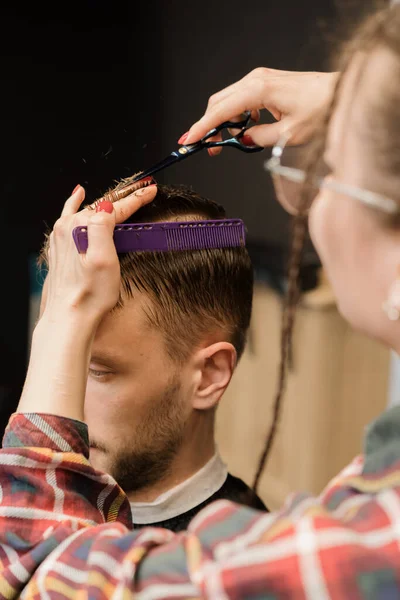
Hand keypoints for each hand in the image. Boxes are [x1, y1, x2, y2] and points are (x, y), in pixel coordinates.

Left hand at [41, 183, 156, 326]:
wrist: (68, 318)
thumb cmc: (89, 295)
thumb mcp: (103, 260)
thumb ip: (102, 228)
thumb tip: (106, 206)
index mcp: (79, 228)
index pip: (114, 208)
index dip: (136, 199)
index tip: (151, 190)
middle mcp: (66, 228)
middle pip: (101, 206)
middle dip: (124, 197)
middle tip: (143, 189)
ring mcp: (61, 238)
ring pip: (87, 210)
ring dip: (106, 202)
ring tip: (122, 192)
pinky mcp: (59, 248)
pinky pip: (68, 216)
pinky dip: (74, 203)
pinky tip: (77, 195)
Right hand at [183, 68, 338, 151]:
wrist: (341, 93)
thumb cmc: (322, 111)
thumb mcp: (289, 134)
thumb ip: (259, 138)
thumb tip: (242, 139)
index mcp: (259, 89)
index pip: (220, 110)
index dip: (202, 128)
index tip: (188, 142)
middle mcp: (256, 79)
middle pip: (219, 102)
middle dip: (208, 126)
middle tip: (206, 149)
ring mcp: (261, 79)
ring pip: (228, 100)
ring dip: (221, 122)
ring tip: (221, 144)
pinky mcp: (266, 83)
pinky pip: (241, 99)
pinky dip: (235, 115)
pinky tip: (243, 130)